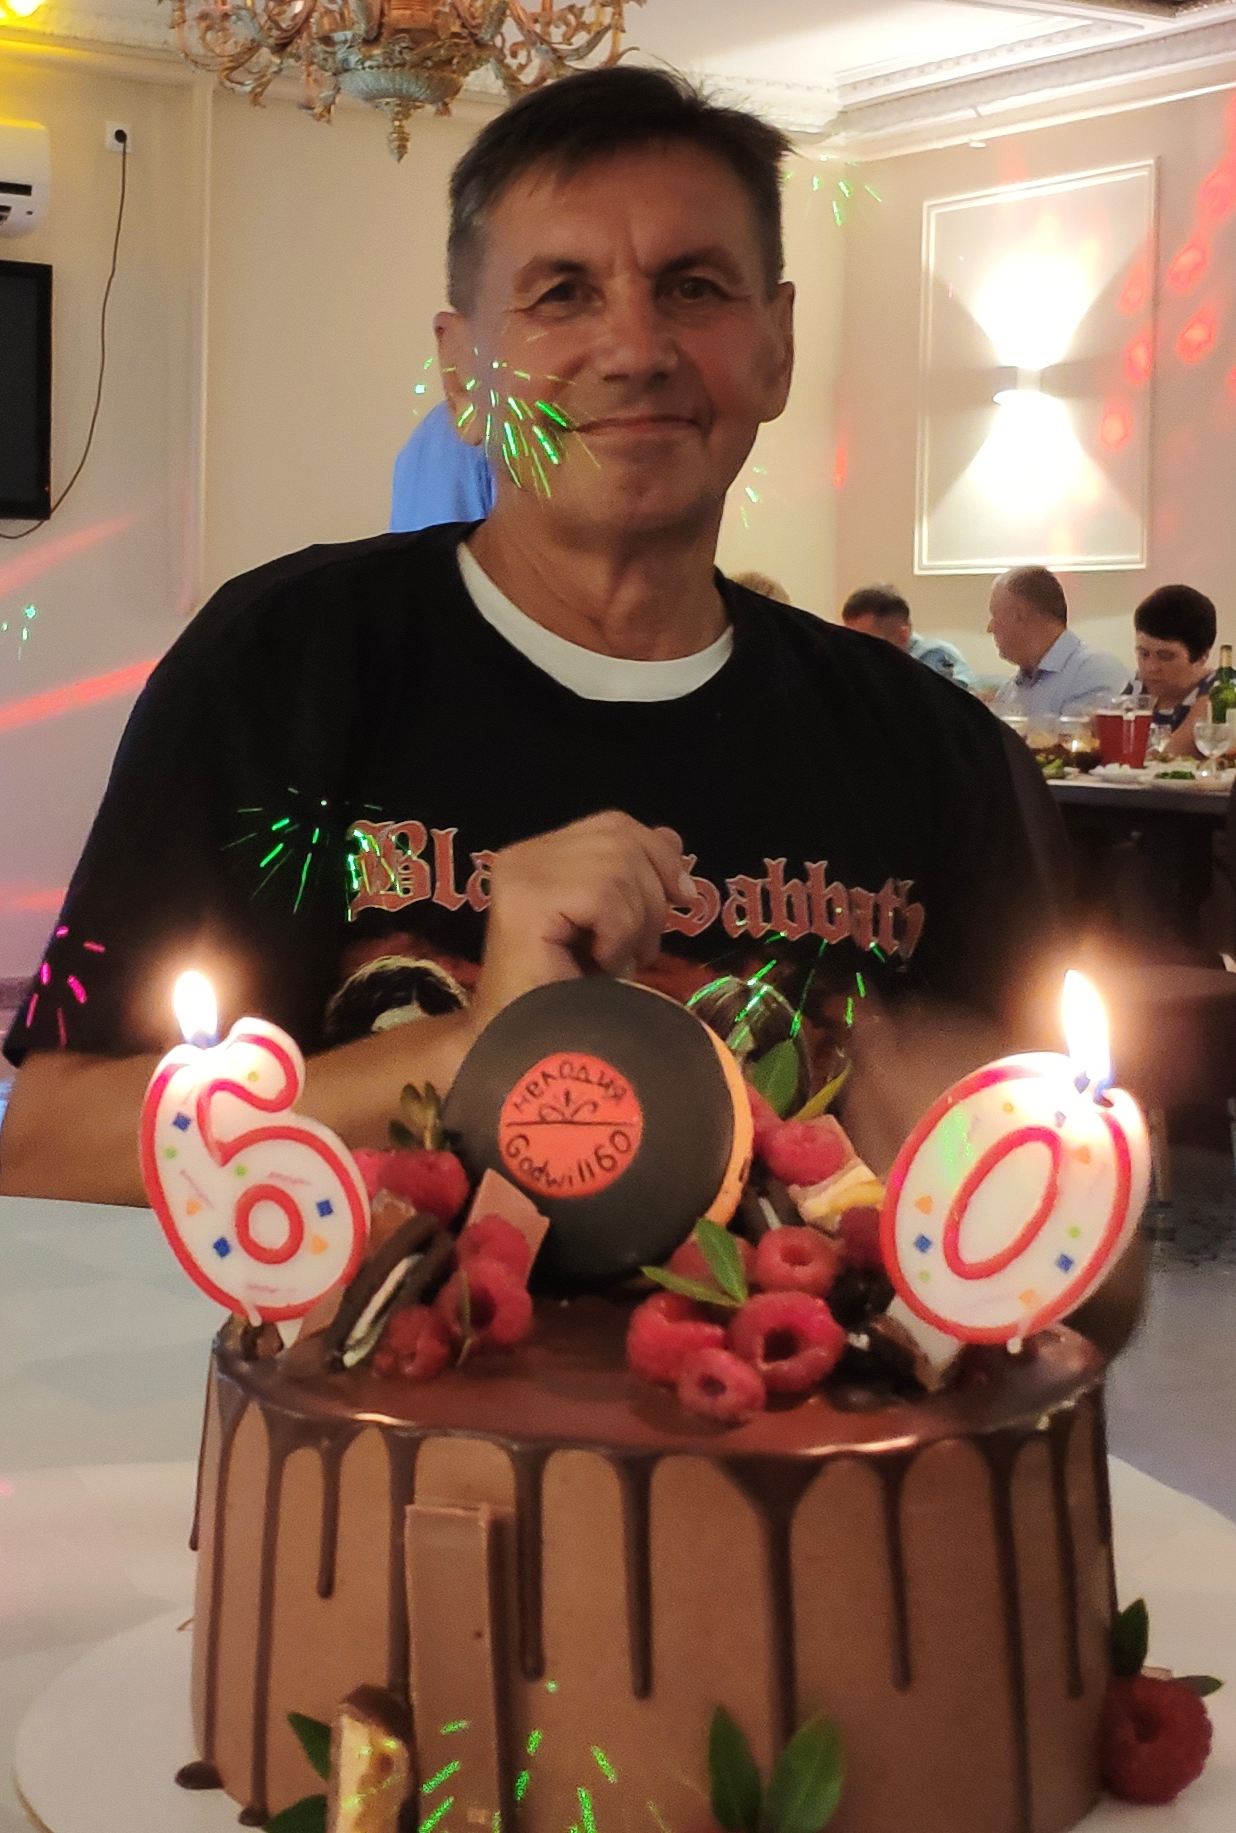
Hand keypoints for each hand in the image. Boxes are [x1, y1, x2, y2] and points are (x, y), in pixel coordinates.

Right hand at [471, 812, 691, 1030]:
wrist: (526, 1050)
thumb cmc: (570, 997)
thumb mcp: (618, 925)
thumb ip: (638, 876)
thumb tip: (672, 838)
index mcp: (539, 855)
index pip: (614, 825)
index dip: (657, 854)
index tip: (683, 897)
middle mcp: (523, 855)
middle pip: (622, 838)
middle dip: (652, 895)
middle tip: (642, 948)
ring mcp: (520, 874)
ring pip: (618, 866)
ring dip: (635, 923)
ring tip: (617, 961)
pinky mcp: (526, 900)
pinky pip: (604, 896)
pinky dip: (617, 936)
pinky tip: (599, 964)